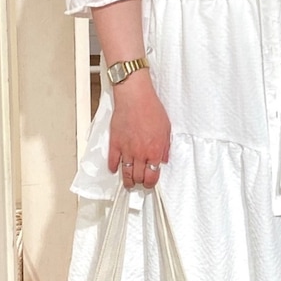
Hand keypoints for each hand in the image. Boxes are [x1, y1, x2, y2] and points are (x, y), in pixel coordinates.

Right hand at [107, 74, 170, 188]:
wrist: (135, 97)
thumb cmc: (151, 109)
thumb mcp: (166, 129)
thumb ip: (165, 147)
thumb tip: (164, 159)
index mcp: (154, 151)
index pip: (152, 176)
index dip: (151, 183)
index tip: (151, 183)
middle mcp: (140, 154)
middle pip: (139, 177)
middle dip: (140, 182)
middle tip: (140, 182)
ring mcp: (126, 150)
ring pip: (125, 173)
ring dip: (127, 180)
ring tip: (129, 182)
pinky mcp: (115, 143)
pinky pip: (113, 161)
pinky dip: (114, 167)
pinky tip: (115, 168)